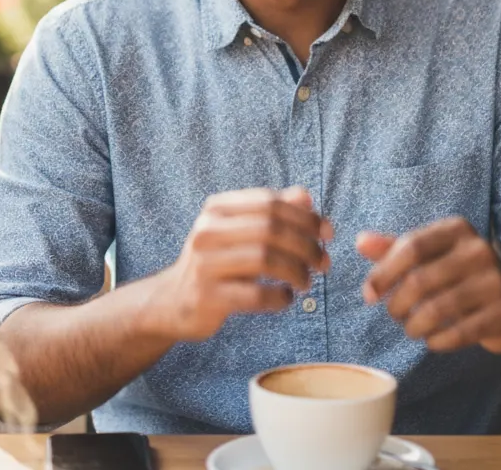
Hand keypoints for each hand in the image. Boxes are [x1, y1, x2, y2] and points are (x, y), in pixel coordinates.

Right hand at [151, 186, 332, 342]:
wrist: (172, 302)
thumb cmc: (217, 262)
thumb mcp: (239, 231)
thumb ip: (273, 211)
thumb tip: (307, 197)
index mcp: (217, 208)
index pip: (270, 203)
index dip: (305, 216)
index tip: (328, 233)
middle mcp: (207, 231)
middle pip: (270, 229)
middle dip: (306, 245)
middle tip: (324, 262)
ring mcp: (204, 264)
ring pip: (265, 259)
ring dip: (297, 271)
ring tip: (307, 281)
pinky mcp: (207, 297)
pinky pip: (255, 295)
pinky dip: (280, 297)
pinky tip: (286, 298)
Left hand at [356, 218, 500, 353]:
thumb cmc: (462, 274)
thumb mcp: (432, 254)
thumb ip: (395, 248)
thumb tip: (360, 242)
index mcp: (457, 229)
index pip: (411, 246)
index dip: (384, 272)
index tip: (369, 293)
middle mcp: (478, 250)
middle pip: (420, 279)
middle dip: (397, 302)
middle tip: (392, 313)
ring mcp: (494, 283)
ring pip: (437, 309)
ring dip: (414, 325)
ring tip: (410, 327)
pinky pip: (459, 333)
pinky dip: (437, 341)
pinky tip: (431, 340)